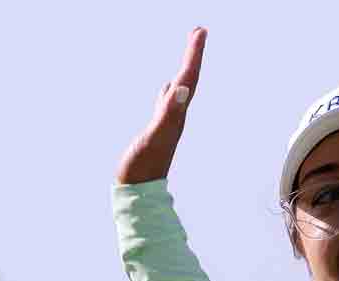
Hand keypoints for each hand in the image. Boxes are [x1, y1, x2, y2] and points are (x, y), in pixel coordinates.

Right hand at [114, 27, 205, 184]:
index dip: (194, 54)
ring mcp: (166, 123)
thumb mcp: (155, 137)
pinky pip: (166, 103)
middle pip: (187, 80)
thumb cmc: (144, 166)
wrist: (138, 191)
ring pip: (179, 89)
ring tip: (189, 53)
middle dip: (193, 55)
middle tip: (199, 31)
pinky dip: (169, 90)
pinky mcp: (156, 130)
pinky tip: (167, 89)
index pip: (187, 78)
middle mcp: (174, 116)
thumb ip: (168, 113)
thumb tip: (180, 88)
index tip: (200, 31)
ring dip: (185, 69)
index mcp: (175, 114)